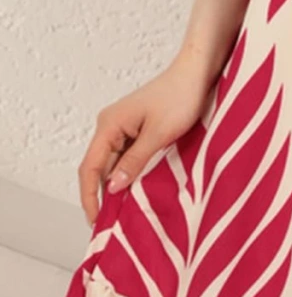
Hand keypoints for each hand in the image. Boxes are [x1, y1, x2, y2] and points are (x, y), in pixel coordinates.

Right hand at [77, 58, 215, 225]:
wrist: (197, 71)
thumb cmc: (180, 96)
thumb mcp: (159, 135)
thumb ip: (134, 162)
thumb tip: (113, 188)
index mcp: (109, 125)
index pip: (89, 169)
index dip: (90, 198)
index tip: (96, 223)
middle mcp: (110, 125)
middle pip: (98, 168)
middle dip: (102, 196)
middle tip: (110, 225)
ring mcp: (123, 126)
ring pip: (113, 163)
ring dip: (117, 185)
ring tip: (123, 213)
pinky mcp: (137, 127)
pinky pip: (126, 155)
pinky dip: (129, 173)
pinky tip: (137, 189)